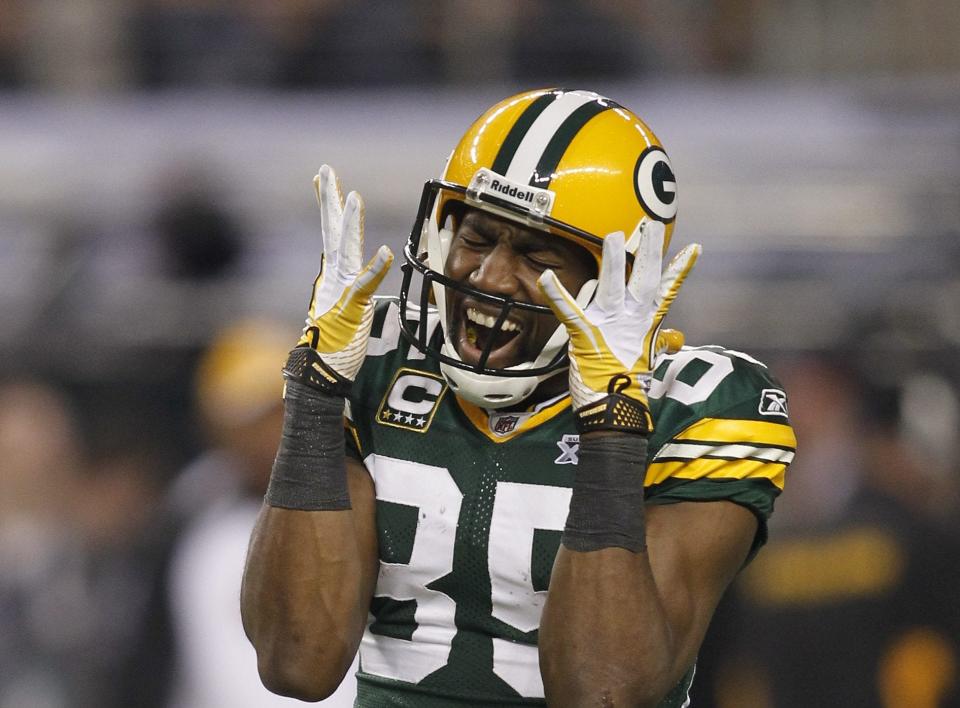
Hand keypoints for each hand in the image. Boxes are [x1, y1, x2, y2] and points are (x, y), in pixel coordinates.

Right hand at [298, 164, 393, 381]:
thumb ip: (349, 292)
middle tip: (326, 169)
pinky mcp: (348, 310)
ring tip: (355, 197)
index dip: (329, 207)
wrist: (318, 374)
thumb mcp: (343, 313)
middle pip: (331, 233)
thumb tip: (352, 278)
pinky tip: (382, 251)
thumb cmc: (334, 348)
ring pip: (345, 252)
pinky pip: (363, 286)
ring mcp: (339, 294)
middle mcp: (332, 280)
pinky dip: (374, 269)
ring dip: (350, 225)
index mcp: (332, 278)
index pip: (331, 235)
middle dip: (329, 200)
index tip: (323, 178)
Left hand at [537, 222, 698, 427]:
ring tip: (615, 236)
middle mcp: (630, 320)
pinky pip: (569, 310)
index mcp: (644, 324)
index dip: (679, 270)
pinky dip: (557, 294)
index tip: (694, 248)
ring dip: (613, 261)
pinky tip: (546, 276)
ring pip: (612, 286)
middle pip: (643, 280)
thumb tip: (677, 338)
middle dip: (649, 252)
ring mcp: (608, 326)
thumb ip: (659, 342)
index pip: (666, 291)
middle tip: (651, 225)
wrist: (614, 409)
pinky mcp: (584, 335)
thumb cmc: (625, 383)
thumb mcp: (646, 358)